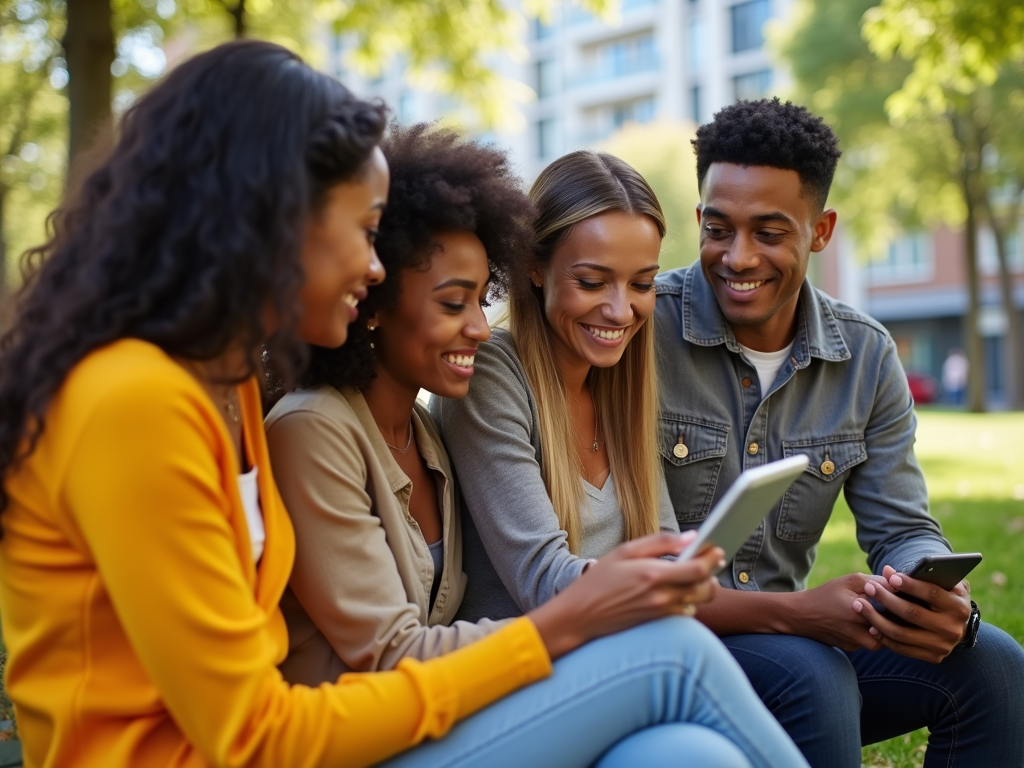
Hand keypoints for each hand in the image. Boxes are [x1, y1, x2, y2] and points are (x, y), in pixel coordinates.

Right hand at [528, 531, 723, 659]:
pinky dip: (690, 602)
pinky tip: (681, 591)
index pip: (698, 568)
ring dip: (703, 587)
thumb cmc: (600, 580)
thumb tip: (690, 537)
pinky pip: (687, 613)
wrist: (581, 615)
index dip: (712, 557)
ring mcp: (662, 613)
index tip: (716, 547)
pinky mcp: (659, 623)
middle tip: (712, 560)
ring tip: (697, 574)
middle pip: (705, 587)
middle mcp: (662, 597)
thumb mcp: (625, 551)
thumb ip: (660, 542)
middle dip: (713, 573)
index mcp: (653, 574)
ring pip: (699, 601)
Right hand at [788, 573, 892, 651]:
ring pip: (883, 638)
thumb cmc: (825, 594)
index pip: (893, 608)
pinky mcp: (851, 648)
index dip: (900, 601)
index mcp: (860, 611)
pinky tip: (865, 622)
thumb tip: (898, 581)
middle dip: (895, 616)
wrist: (800, 615)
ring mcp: (855, 642)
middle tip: (897, 606)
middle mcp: (859, 630)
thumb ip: (875, 581)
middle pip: (891, 626)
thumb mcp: (848, 581)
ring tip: (882, 615)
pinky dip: (870, 633)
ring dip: (884, 627)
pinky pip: (869, 642)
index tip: (902, 595)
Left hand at [851, 565, 971, 662]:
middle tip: (869, 587)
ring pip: (902, 633)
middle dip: (887, 599)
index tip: (889, 577)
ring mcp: (943, 646)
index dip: (909, 585)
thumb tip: (887, 570)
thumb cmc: (943, 595)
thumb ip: (917, 575)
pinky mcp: (933, 657)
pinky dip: (884, 637)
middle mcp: (953, 629)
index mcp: (959, 606)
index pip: (931, 593)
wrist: (956, 623)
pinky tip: (871, 626)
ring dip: (877, 619)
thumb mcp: (939, 583)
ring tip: (861, 605)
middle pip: (913, 613)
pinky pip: (903, 649)